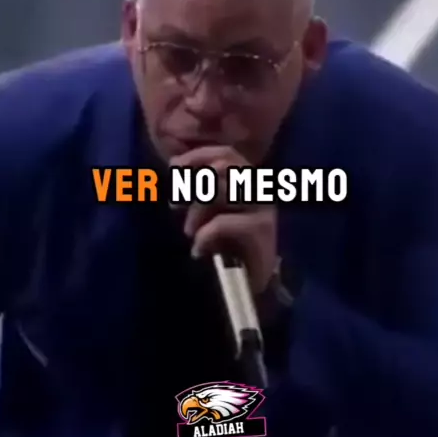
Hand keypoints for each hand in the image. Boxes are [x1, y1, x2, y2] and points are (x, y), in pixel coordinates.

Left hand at [169, 145, 277, 294]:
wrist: (249, 282)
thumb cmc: (227, 245)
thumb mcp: (208, 212)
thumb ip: (199, 190)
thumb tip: (176, 168)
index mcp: (247, 181)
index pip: (226, 154)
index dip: (199, 156)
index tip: (174, 166)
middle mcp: (259, 189)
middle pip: (224, 166)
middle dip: (195, 183)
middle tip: (176, 206)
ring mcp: (263, 208)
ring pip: (224, 190)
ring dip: (198, 212)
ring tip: (190, 232)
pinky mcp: (261, 230)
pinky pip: (223, 222)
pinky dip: (204, 235)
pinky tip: (199, 250)